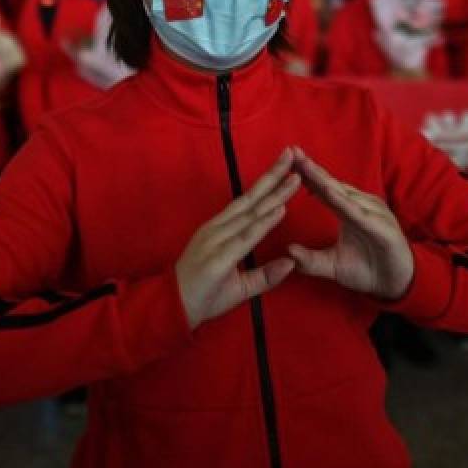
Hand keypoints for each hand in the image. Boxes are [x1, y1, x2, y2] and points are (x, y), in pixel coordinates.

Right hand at [175, 149, 300, 329]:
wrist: (172, 312)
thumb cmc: (203, 297)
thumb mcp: (240, 287)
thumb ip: (265, 276)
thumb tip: (290, 263)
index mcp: (220, 230)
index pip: (248, 203)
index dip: (268, 184)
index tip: (288, 168)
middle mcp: (218, 229)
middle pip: (251, 199)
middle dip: (273, 176)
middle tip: (293, 155)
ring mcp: (216, 240)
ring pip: (250, 213)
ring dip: (274, 194)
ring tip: (294, 177)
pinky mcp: (218, 257)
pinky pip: (245, 236)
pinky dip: (263, 222)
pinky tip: (279, 210)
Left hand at [286, 148, 414, 300]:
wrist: (395, 285)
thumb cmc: (366, 270)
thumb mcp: (332, 266)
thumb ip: (310, 260)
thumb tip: (288, 251)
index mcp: (347, 210)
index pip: (323, 188)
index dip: (306, 175)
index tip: (287, 160)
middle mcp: (360, 206)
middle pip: (332, 184)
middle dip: (311, 168)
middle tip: (292, 151)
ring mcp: (373, 214)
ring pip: (345, 195)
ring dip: (325, 181)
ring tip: (305, 167)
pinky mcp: (382, 229)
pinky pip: (360, 214)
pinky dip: (345, 203)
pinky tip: (330, 194)